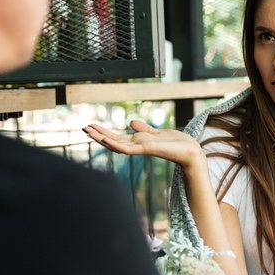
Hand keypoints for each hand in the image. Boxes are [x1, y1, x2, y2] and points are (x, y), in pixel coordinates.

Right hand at [83, 121, 204, 168]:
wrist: (191, 151)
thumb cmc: (177, 144)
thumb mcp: (158, 132)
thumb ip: (144, 129)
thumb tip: (132, 122)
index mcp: (139, 142)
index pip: (117, 137)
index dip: (104, 132)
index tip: (91, 126)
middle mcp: (137, 147)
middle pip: (113, 141)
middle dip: (98, 135)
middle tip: (83, 128)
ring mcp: (141, 149)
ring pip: (116, 145)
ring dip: (102, 138)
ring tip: (89, 131)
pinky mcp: (147, 150)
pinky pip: (128, 149)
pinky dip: (116, 144)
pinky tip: (106, 140)